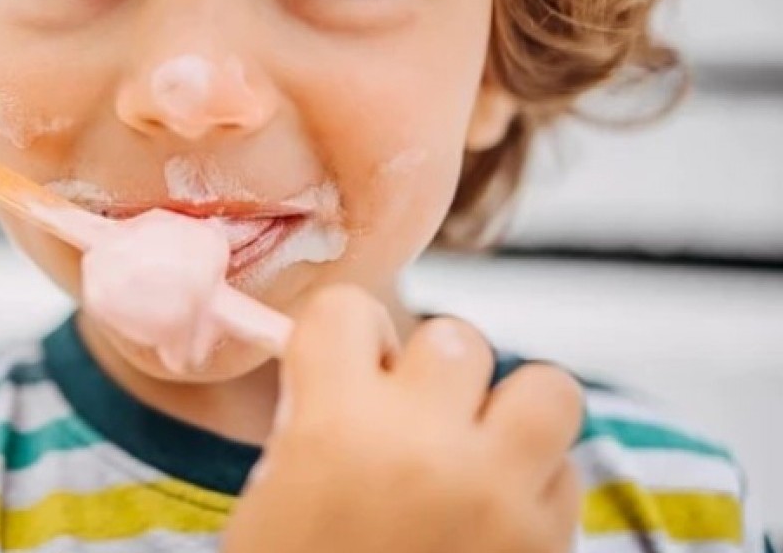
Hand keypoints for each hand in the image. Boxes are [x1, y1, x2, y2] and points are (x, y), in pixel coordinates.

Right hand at [223, 285, 582, 552]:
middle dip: (428, 371)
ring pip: (544, 386)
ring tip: (477, 445)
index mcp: (333, 429)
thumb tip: (350, 372)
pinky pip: (567, 469)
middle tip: (408, 413)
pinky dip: (538, 478)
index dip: (344, 334)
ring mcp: (498, 494)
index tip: (342, 359)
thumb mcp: (272, 502)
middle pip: (452, 338)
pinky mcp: (548, 542)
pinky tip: (497, 511)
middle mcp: (423, 446)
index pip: (347, 310)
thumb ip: (313, 422)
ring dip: (510, 408)